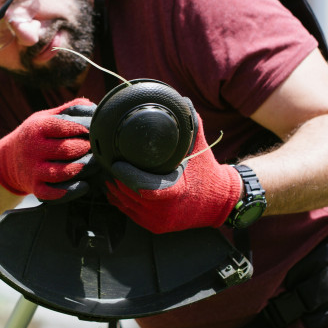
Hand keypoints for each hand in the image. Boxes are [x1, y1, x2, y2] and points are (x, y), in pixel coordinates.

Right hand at [0, 98, 97, 201]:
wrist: (7, 159)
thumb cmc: (34, 135)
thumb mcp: (45, 117)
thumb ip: (68, 110)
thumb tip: (93, 106)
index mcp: (37, 128)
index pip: (62, 126)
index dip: (82, 127)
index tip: (94, 129)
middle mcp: (33, 149)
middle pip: (66, 150)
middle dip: (86, 148)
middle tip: (97, 147)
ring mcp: (33, 170)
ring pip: (62, 172)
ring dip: (83, 168)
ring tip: (95, 163)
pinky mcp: (35, 188)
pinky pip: (53, 193)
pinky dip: (71, 191)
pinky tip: (85, 185)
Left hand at [104, 117, 240, 232]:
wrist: (220, 203)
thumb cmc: (207, 173)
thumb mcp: (200, 148)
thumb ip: (191, 124)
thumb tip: (182, 101)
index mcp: (174, 191)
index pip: (141, 186)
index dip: (125, 175)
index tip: (115, 163)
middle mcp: (164, 210)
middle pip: (129, 195)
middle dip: (116, 179)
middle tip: (107, 164)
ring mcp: (158, 221)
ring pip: (126, 205)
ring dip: (115, 190)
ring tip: (108, 174)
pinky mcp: (155, 227)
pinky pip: (131, 214)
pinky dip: (121, 201)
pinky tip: (114, 189)